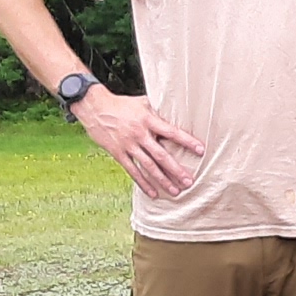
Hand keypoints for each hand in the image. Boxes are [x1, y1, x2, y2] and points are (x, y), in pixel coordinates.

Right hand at [79, 88, 207, 198]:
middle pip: (161, 155)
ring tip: (175, 191)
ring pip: (148, 166)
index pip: (171, 132)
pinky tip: (153, 193)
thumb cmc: (121, 104)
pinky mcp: (118, 153)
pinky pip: (132, 171)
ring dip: (162, 180)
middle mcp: (139, 134)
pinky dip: (143, 183)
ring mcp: (128, 145)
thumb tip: (175, 113)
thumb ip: (157, 111)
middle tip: (189, 181)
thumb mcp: (142, 102)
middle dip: (176, 170)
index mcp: (148, 120)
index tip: (200, 150)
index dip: (187, 141)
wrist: (94, 106)